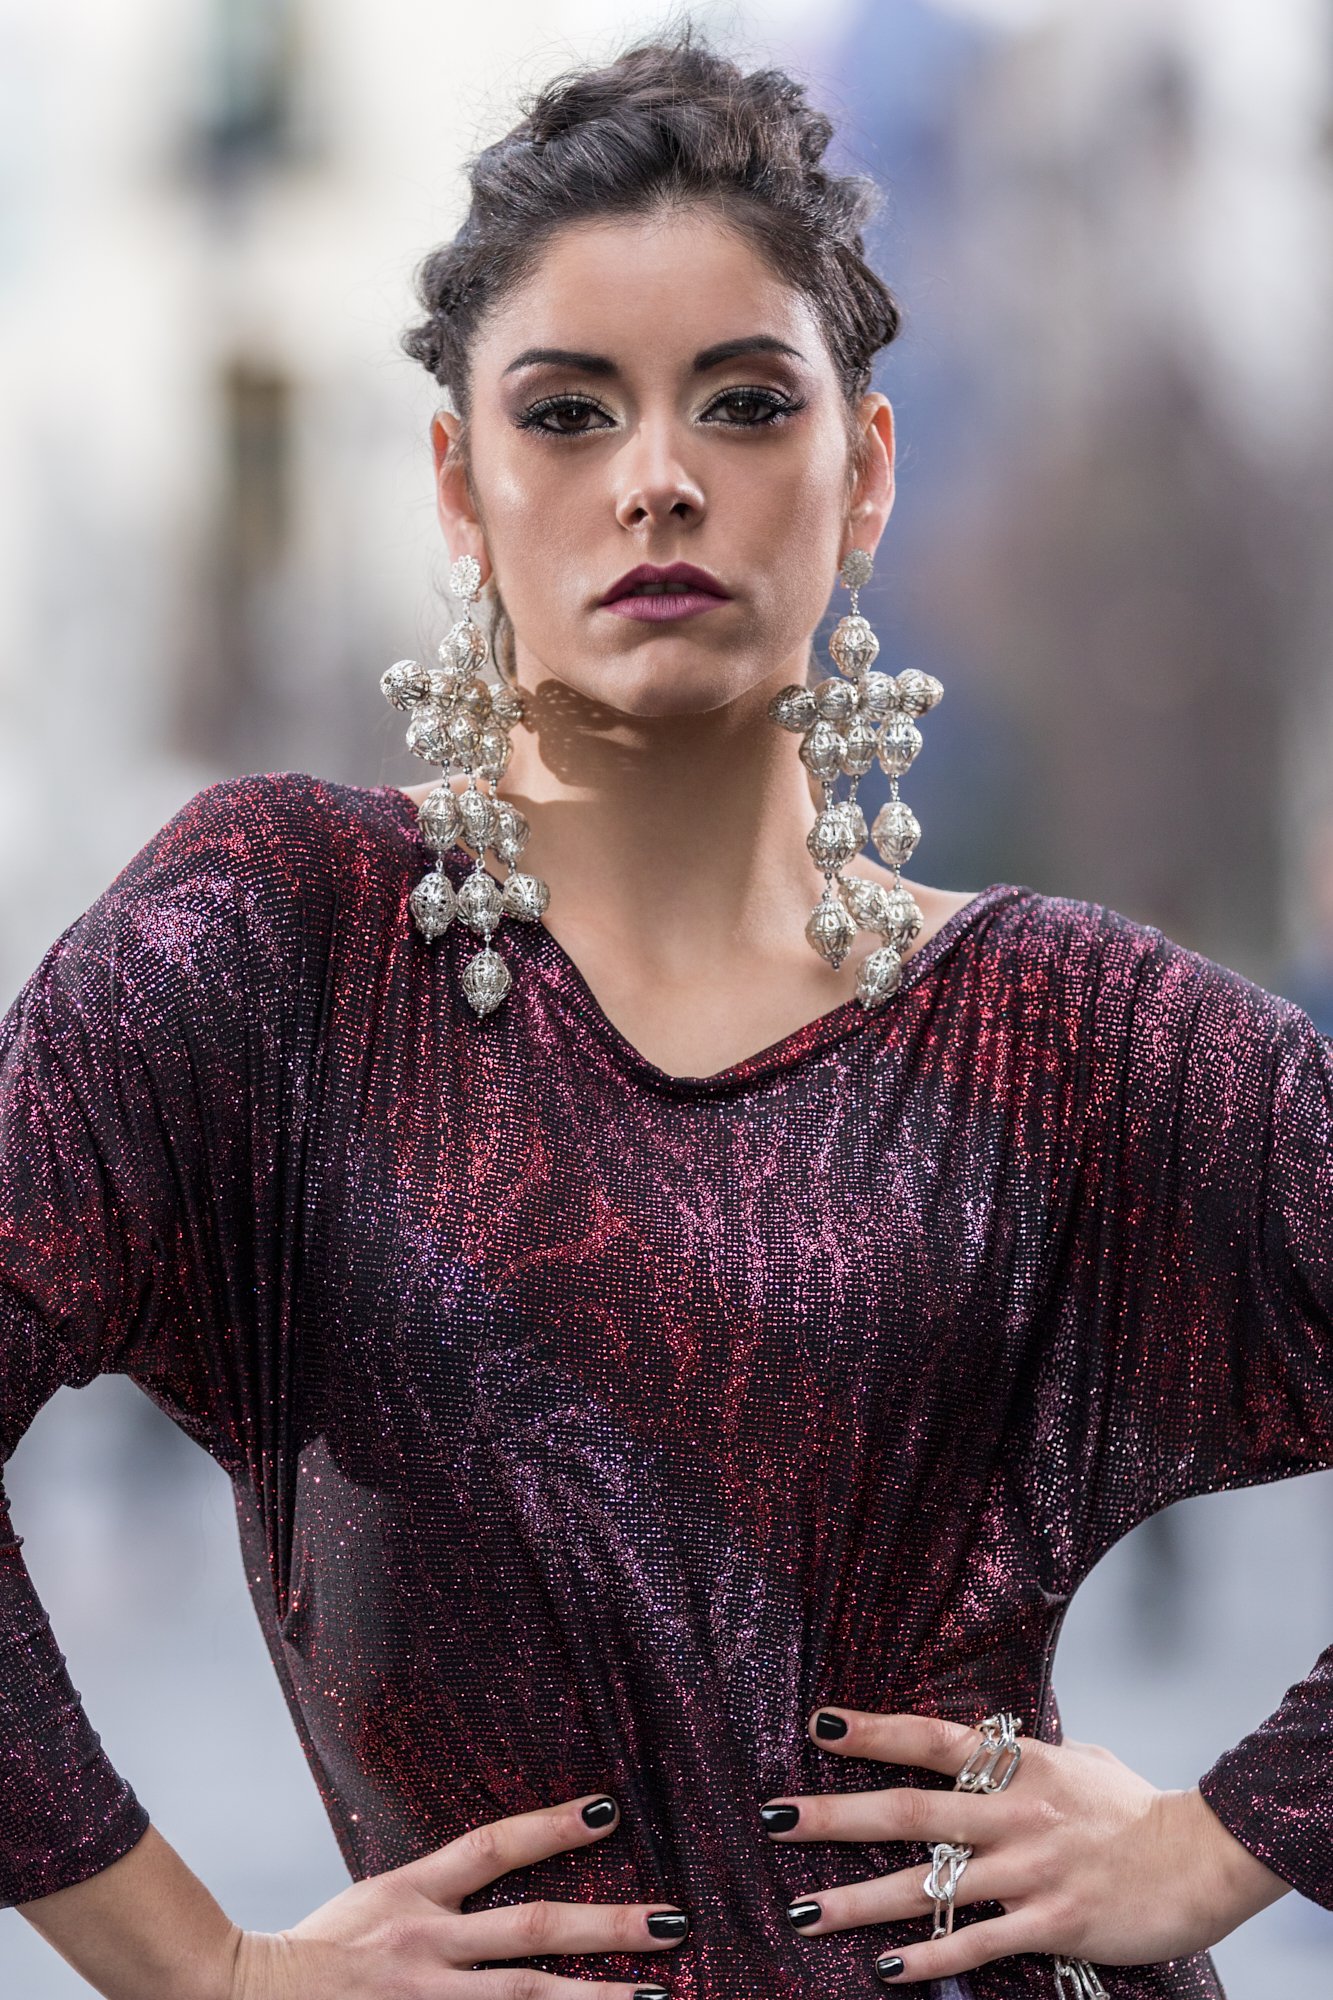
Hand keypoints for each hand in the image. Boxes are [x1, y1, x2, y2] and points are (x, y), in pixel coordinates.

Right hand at [226, 1792, 686, 1998]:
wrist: (239, 1994)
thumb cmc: (311, 1954)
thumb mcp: (373, 1902)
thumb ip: (434, 1895)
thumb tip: (502, 1873)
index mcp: (409, 1895)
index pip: (493, 1847)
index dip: (550, 1825)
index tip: (608, 1809)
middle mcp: (423, 1945)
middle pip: (531, 1931)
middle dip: (607, 1927)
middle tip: (672, 1920)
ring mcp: (423, 1999)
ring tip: (658, 1998)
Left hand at [759, 1707, 1292, 1985]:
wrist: (1198, 1858)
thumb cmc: (1133, 1808)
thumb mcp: (1076, 1760)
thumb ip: (1024, 1757)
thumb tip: (991, 1743)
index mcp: (1017, 1766)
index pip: (930, 1741)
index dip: (873, 1731)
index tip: (817, 1726)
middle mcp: (1012, 1814)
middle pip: (907, 1813)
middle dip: (834, 1817)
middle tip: (774, 1818)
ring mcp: (1027, 1871)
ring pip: (926, 1886)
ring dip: (858, 1900)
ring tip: (801, 1910)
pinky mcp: (1049, 1924)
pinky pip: (975, 1943)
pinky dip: (926, 1958)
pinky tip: (883, 1969)